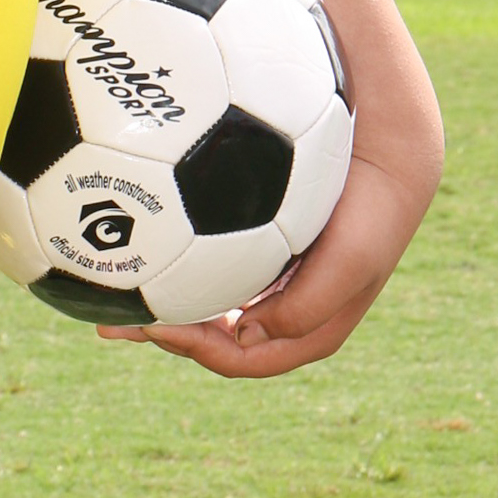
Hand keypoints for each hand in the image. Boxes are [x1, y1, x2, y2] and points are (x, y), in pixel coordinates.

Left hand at [96, 135, 437, 376]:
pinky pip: (207, 247)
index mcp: (307, 319)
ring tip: (109, 286)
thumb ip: (309, 305)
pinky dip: (174, 252)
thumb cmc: (373, 207)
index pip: (248, 355)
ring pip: (208, 292)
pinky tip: (138, 230)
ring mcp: (271, 262)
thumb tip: (244, 336)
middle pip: (218, 330)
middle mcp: (285, 296)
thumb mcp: (352, 260)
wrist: (388, 142)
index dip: (203, 352)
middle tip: (113, 319)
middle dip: (168, 331)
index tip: (157, 329)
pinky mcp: (258, 225)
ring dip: (164, 297)